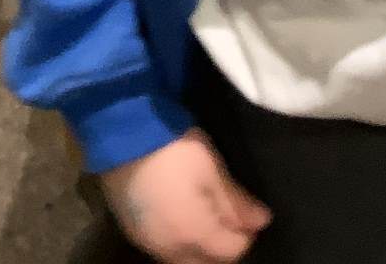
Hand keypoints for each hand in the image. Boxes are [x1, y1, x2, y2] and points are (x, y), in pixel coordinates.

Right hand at [102, 129, 269, 263]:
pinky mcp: (130, 231)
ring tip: (207, 214)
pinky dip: (178, 239)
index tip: (250, 212)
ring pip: (182, 258)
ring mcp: (146, 242)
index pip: (231, 252)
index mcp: (193, 235)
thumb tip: (263, 221)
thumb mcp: (212, 170)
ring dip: (199, 246)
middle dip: (222, 245)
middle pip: (205, 261)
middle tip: (231, 215)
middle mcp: (168, 249)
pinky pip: (162, 248)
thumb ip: (236, 202)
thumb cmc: (175, 149)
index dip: (246, 234)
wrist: (122, 134)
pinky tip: (181, 215)